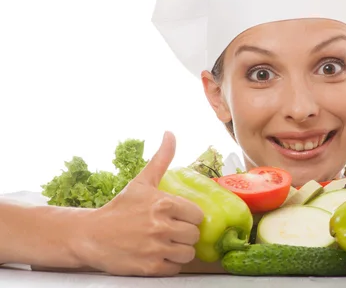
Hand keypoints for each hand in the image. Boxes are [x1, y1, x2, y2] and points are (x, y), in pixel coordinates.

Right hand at [74, 131, 203, 275]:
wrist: (90, 236)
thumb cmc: (119, 208)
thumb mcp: (141, 182)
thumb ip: (161, 159)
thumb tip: (170, 134)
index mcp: (163, 203)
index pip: (197, 214)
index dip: (189, 217)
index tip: (179, 217)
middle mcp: (161, 226)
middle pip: (194, 234)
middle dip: (185, 233)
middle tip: (172, 231)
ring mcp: (155, 248)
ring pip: (188, 253)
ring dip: (180, 250)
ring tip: (166, 244)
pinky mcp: (149, 268)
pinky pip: (175, 268)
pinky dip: (170, 264)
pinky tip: (158, 255)